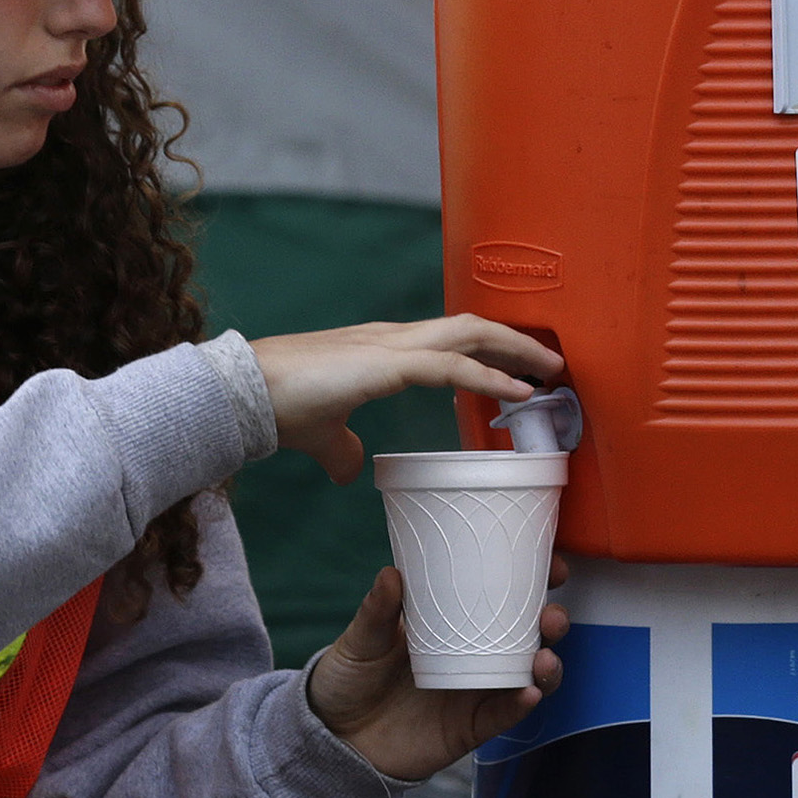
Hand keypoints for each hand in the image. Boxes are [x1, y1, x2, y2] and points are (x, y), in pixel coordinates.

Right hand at [251, 315, 558, 484]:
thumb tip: (353, 468)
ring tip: (551, 372)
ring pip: (470, 335)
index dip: (488, 350)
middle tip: (552, 364)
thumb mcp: (325, 432)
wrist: (245, 395)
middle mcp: (394, 338)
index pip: (449, 340)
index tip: (520, 369)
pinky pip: (451, 367)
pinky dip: (489, 378)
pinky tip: (519, 393)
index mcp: (383, 349)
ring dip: (515, 352)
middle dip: (515, 343)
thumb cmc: (279, 407)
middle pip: (470, 328)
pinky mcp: (386, 364)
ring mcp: (391, 346)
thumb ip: (343, 448)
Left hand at [305, 563, 568, 782]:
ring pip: (528, 675)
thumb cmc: (349, 679)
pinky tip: (530, 692)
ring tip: (544, 658)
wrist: (334, 738)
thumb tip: (391, 573)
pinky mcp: (472, 727)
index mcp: (453, 623)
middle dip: (551, 622)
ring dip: (547, 665)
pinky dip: (522, 704)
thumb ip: (377, 610)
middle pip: (528, 635)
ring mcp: (477, 691)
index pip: (502, 595)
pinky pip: (505, 714)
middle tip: (551, 614)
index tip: (550, 562)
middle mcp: (474, 655)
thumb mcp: (360, 639)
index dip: (534, 579)